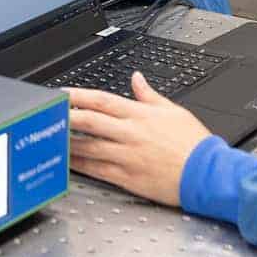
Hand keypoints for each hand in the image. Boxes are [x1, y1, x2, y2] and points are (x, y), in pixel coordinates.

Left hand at [65, 72, 212, 206]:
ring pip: (89, 146)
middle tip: (47, 113)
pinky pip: (98, 170)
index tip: (61, 93)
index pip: (103, 100)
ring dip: (68, 141)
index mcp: (141, 115)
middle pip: (90, 121)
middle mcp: (131, 133)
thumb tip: (136, 78)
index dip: (79, 95)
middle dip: (66, 115)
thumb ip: (150, 95)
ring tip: (51, 137)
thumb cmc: (194, 144)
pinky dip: (81, 165)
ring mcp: (128, 156)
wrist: (208, 174)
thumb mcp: (174, 112)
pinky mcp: (129, 177)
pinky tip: (68, 162)